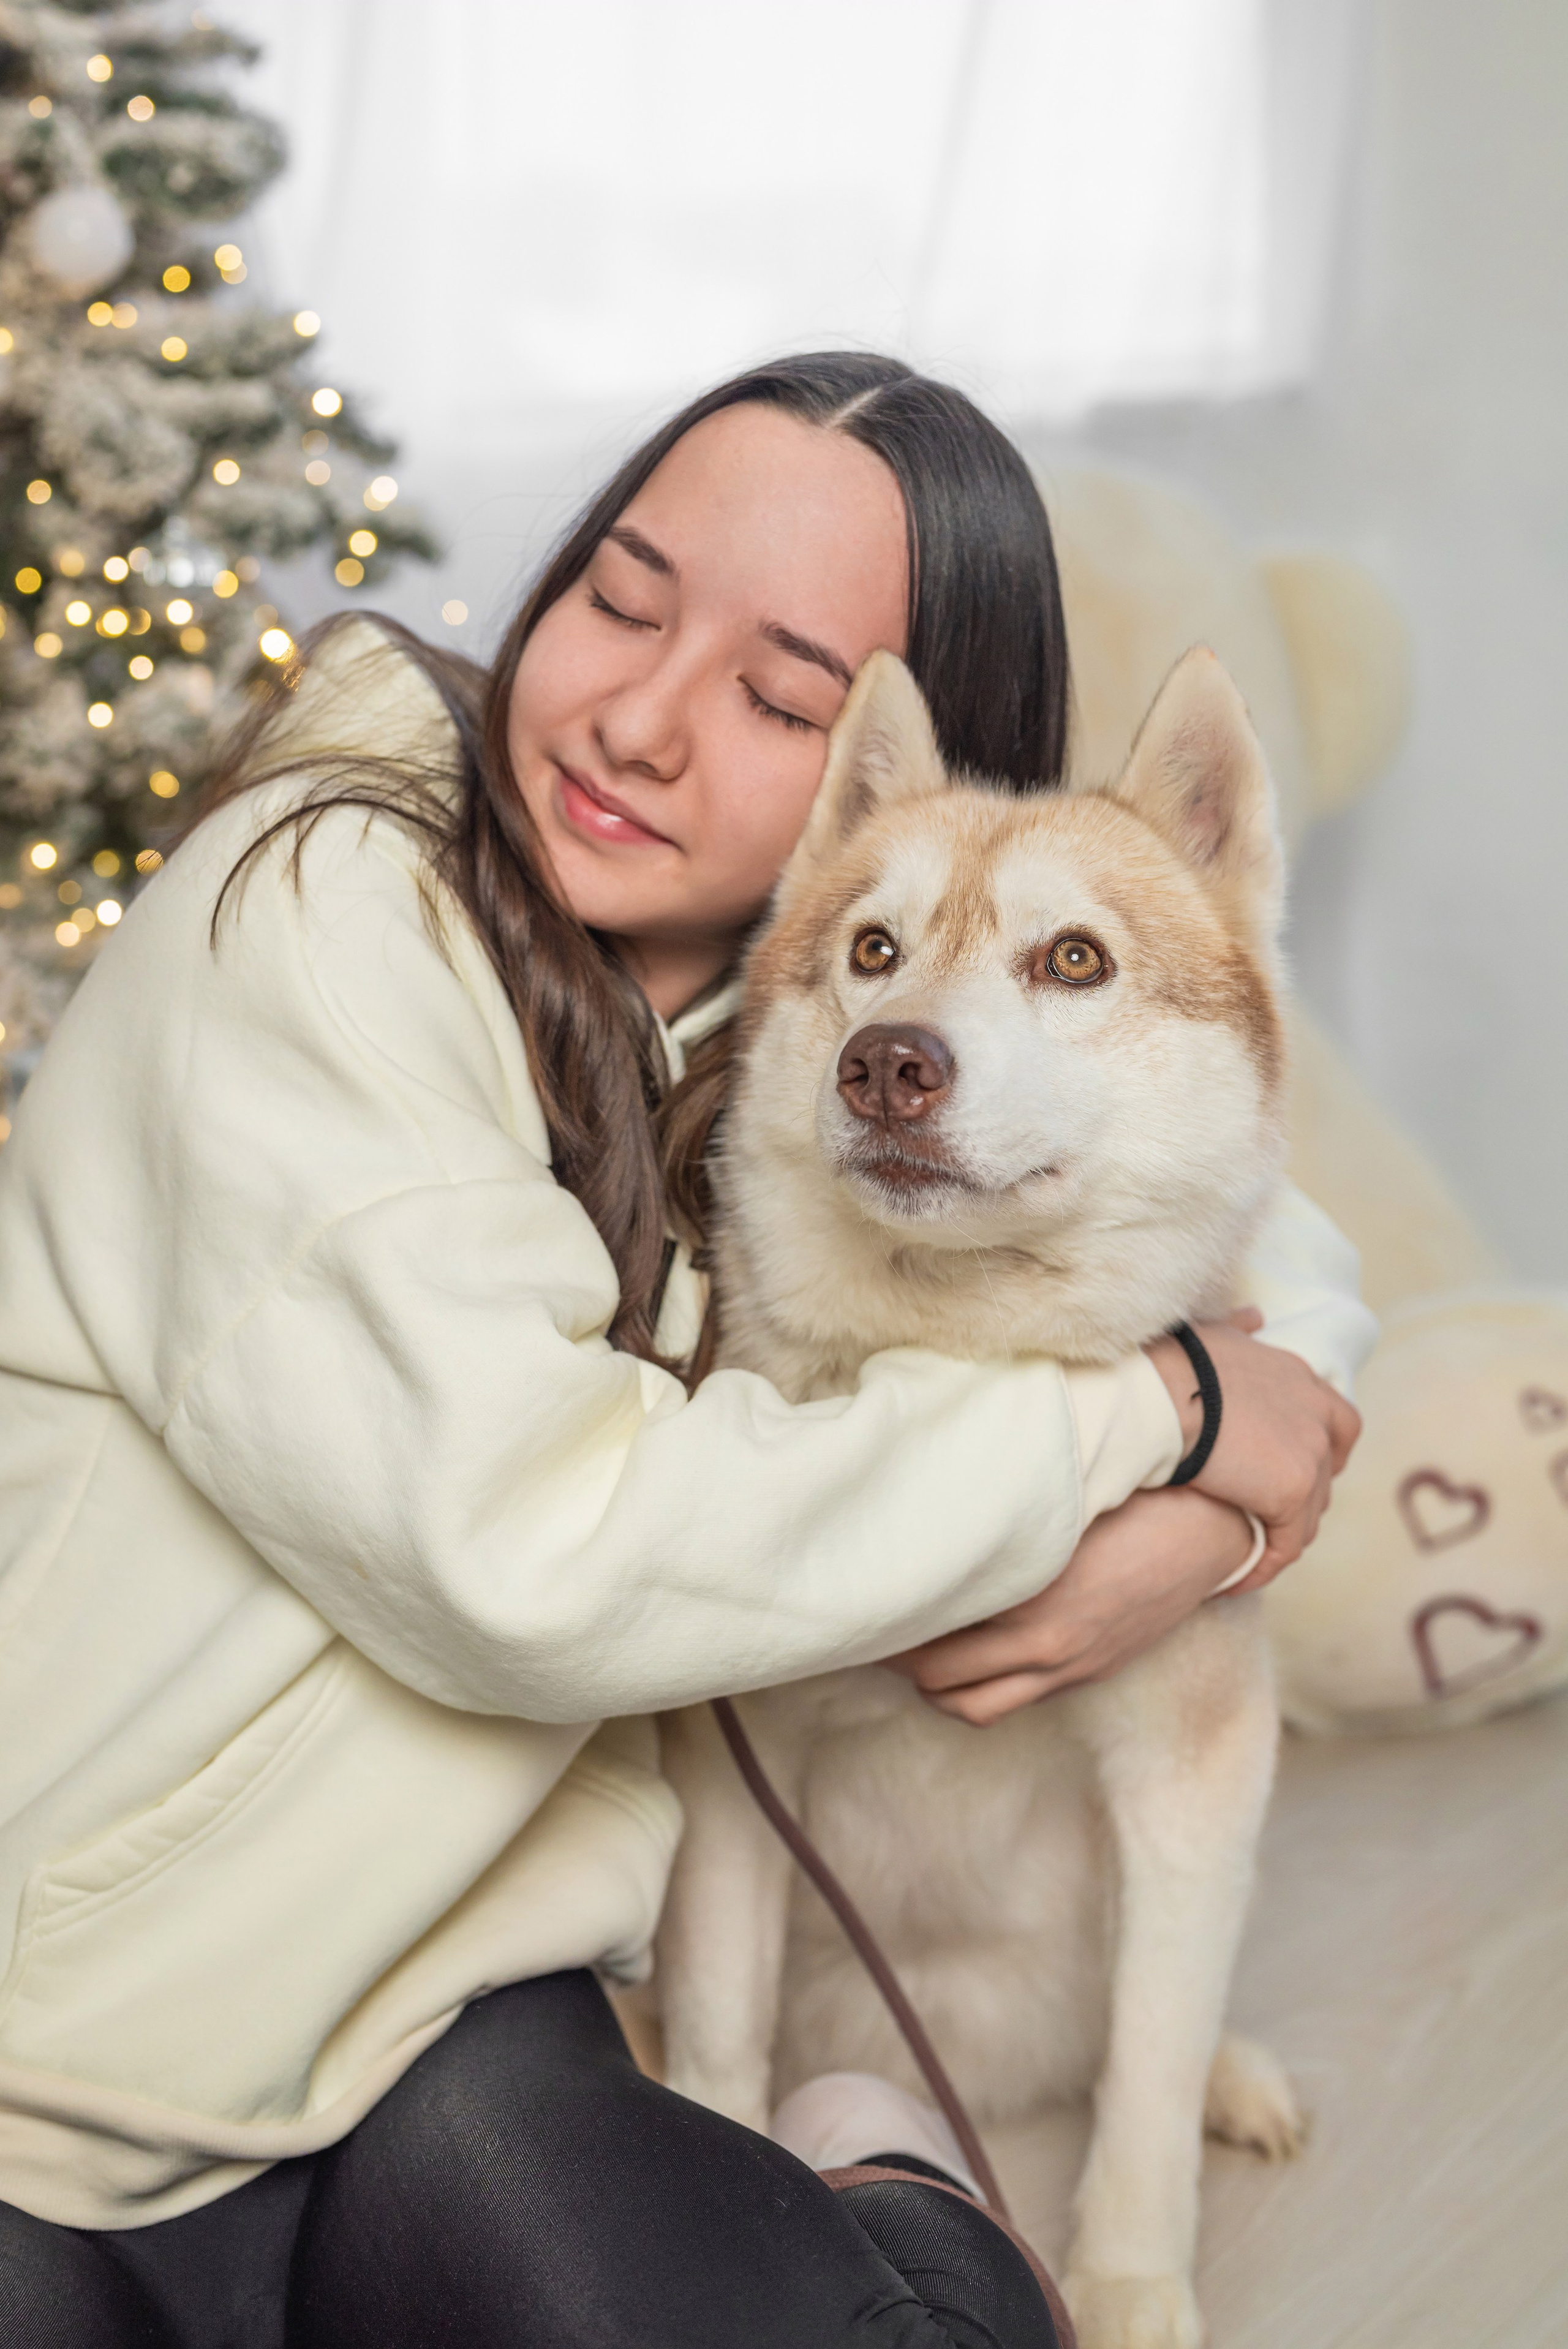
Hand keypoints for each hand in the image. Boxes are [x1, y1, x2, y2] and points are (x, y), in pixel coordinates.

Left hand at [884, 1487, 1255, 1725]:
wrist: (1215, 1530)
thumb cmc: (1133, 1499)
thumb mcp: (1056, 1509)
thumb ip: (994, 1532)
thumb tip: (927, 1529)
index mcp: (1032, 1604)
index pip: (931, 1640)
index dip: (889, 1627)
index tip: (863, 1606)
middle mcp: (1047, 1648)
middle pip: (940, 1683)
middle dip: (898, 1663)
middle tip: (873, 1630)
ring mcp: (1070, 1668)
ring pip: (974, 1706)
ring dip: (936, 1685)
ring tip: (911, 1649)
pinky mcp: (1090, 1672)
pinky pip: (1016, 1697)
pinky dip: (979, 1685)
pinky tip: (967, 1651)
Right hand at [1145, 1313, 1359, 1576]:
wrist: (1164, 1390)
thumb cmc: (1175, 1361)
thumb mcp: (1216, 1334)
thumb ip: (1241, 1329)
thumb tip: (1255, 1316)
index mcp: (1299, 1378)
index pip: (1336, 1420)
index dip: (1320, 1447)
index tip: (1291, 1465)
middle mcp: (1317, 1414)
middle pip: (1328, 1468)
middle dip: (1306, 1494)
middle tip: (1270, 1516)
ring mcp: (1310, 1453)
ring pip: (1309, 1512)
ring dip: (1281, 1534)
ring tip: (1248, 1554)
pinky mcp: (1293, 1491)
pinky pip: (1286, 1543)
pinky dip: (1265, 1565)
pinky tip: (1236, 1579)